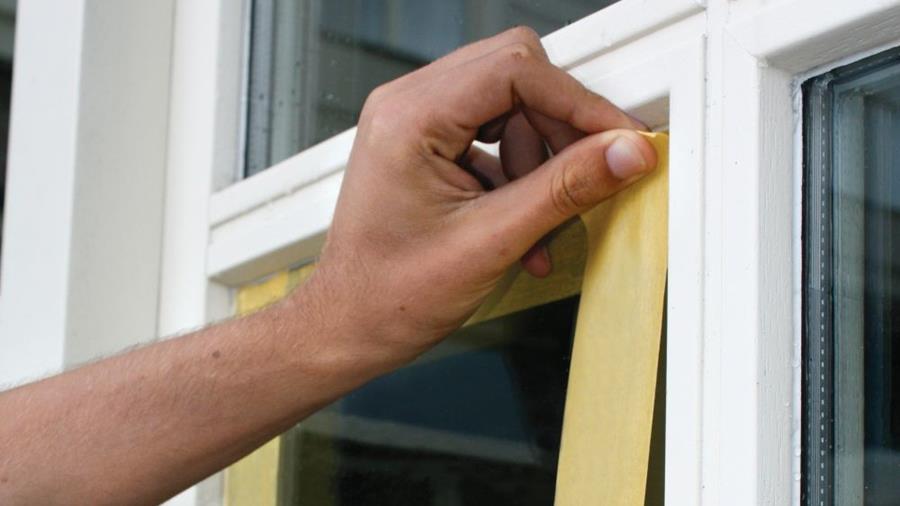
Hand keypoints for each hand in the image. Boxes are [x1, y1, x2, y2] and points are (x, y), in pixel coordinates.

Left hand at [305, 27, 656, 364]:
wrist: (350, 326)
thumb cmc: (391, 295)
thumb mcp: (492, 242)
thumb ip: (564, 189)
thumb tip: (623, 153)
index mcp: (410, 117)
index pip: (515, 70)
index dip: (577, 102)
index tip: (617, 137)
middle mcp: (406, 106)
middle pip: (514, 77)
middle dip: (558, 128)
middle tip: (591, 173)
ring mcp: (413, 123)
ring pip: (508, 107)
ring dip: (538, 161)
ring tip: (540, 223)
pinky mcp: (424, 145)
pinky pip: (491, 135)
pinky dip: (517, 175)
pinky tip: (522, 226)